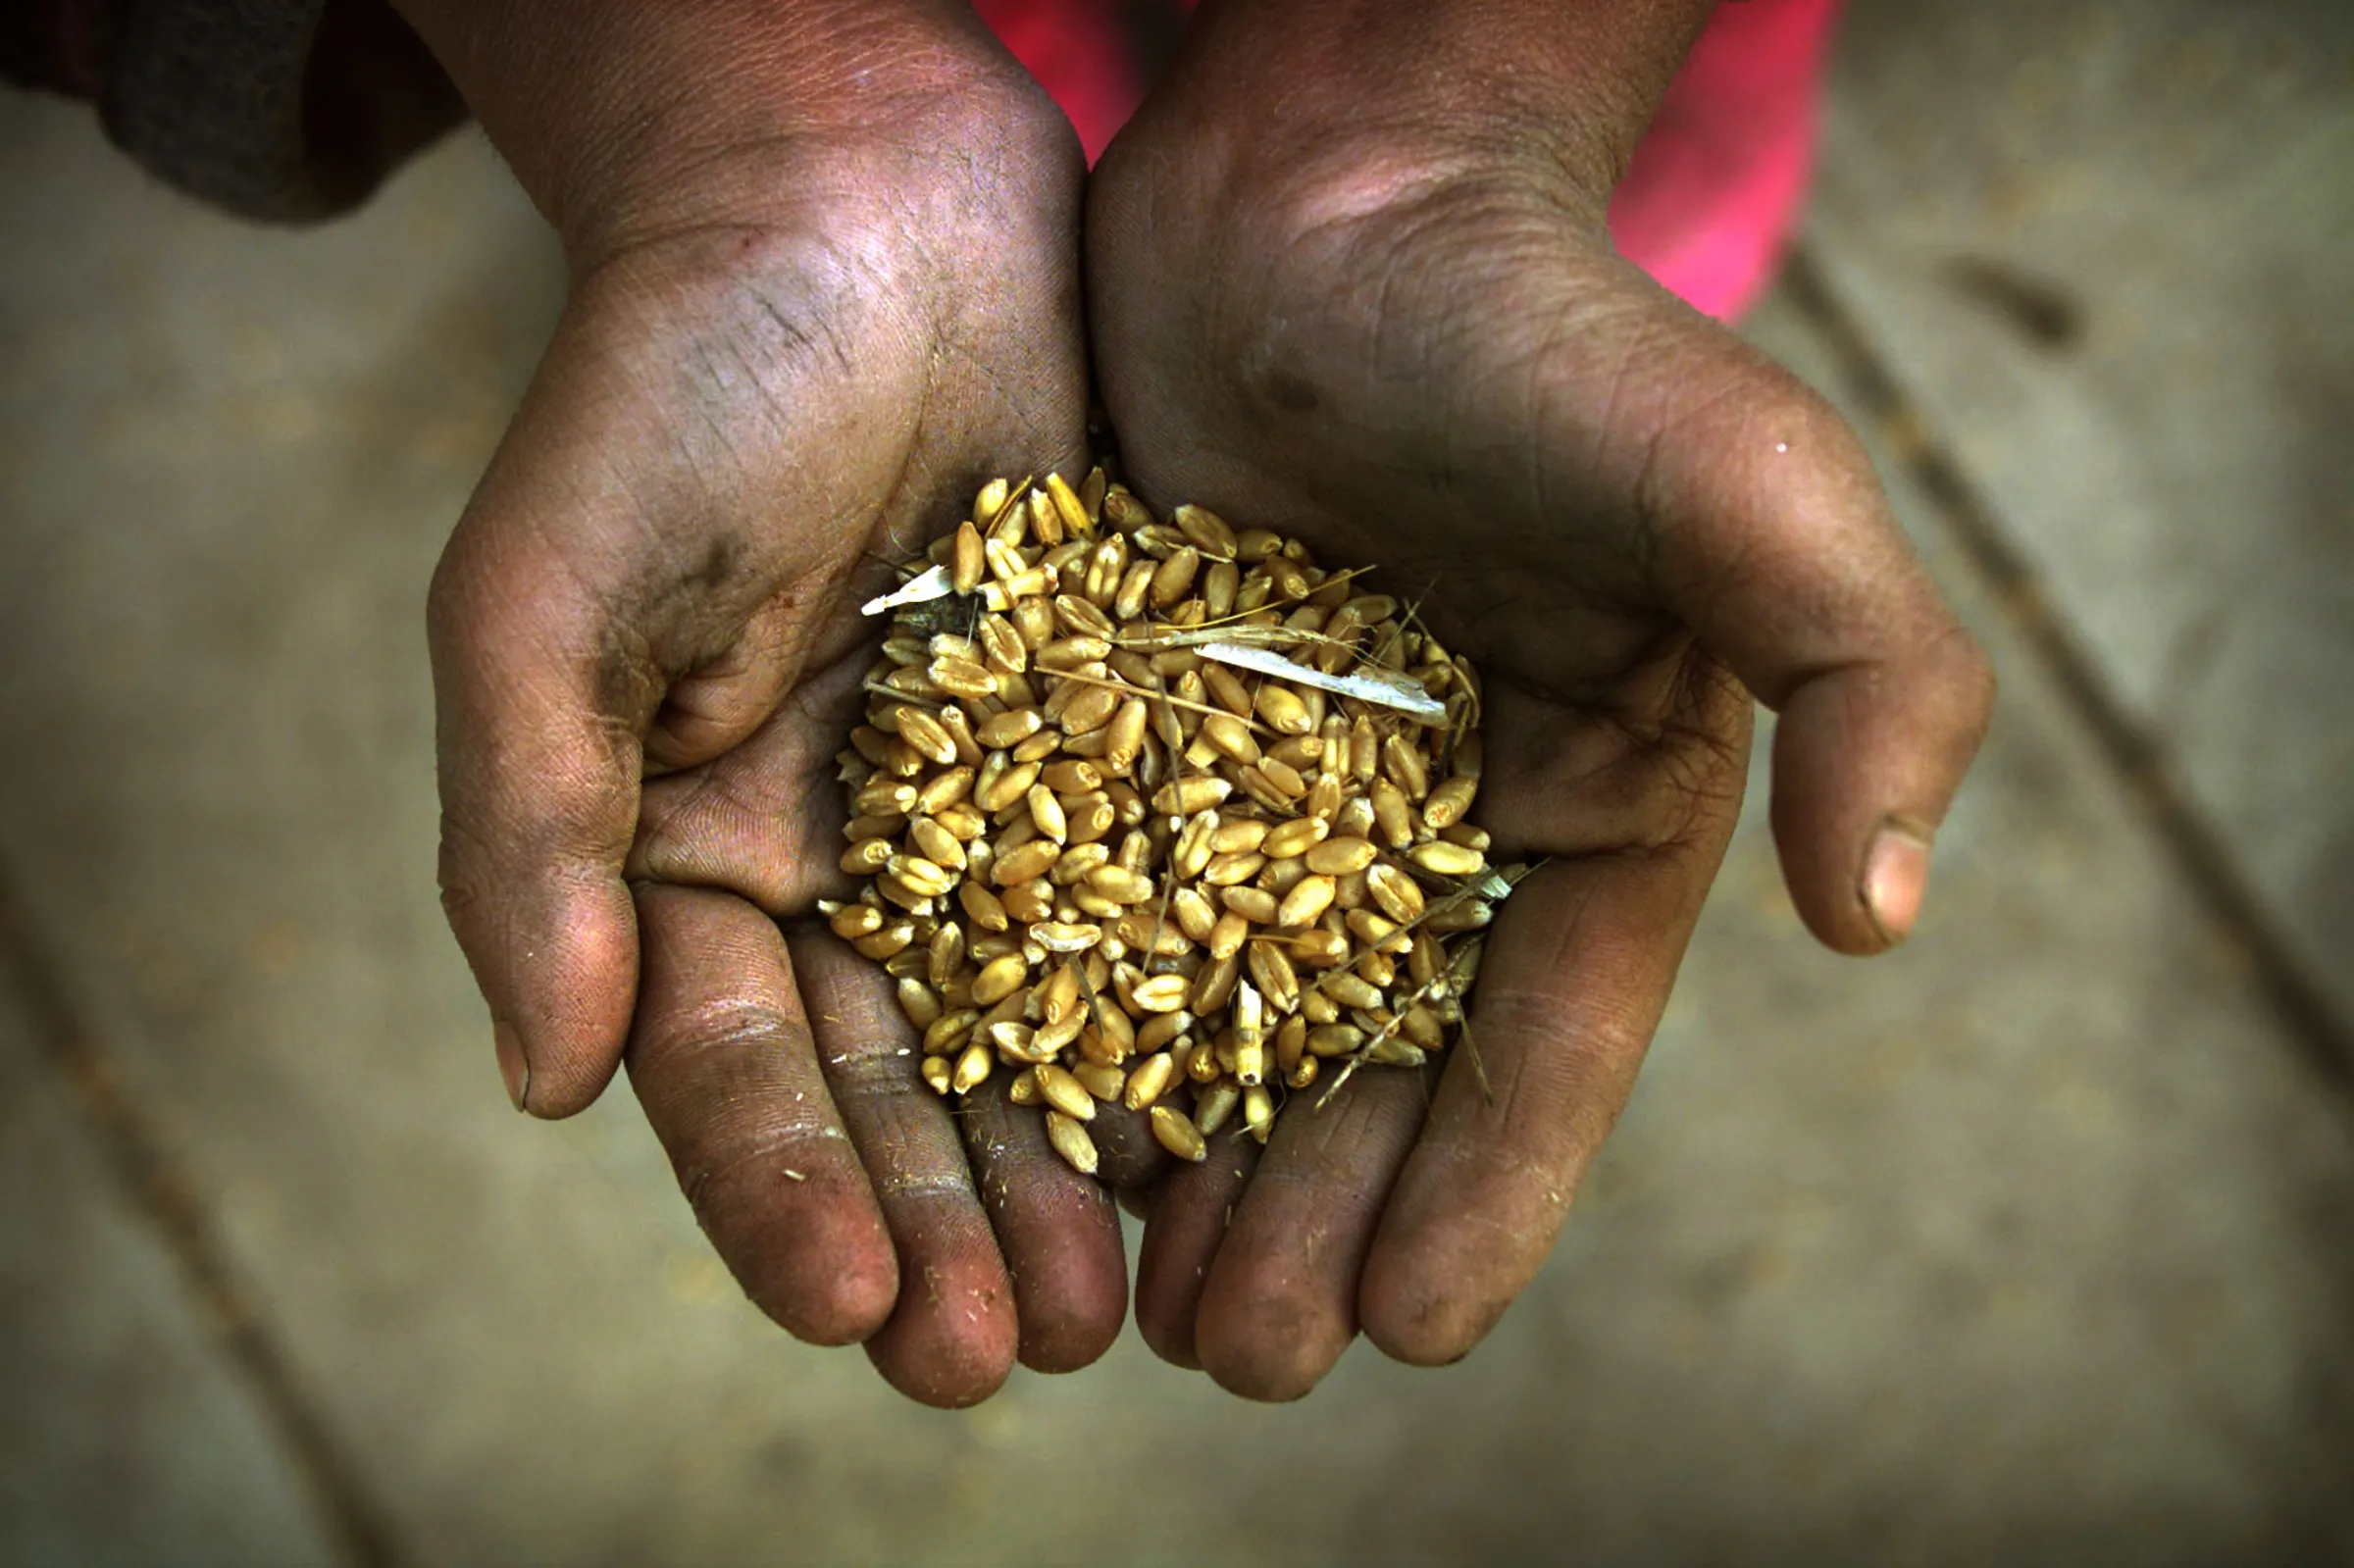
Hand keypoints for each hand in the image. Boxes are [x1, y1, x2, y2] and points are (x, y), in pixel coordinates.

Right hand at [404, 0, 1126, 1403]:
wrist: (859, 198)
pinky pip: (1161, 899)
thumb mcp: (548, 597)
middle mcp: (846, 859)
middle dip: (939, 1226)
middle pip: (893, 1084)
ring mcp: (993, 811)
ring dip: (1063, 1168)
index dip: (781, 1193)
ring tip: (1114, 1302)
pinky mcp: (1124, 740)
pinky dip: (1187, 1015)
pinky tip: (1231, 1125)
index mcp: (688, 854)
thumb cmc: (676, 380)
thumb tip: (546, 1083)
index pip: (732, 1063)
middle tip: (1005, 1355)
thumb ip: (530, 835)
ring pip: (1035, 1028)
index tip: (853, 1309)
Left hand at [1087, 0, 1994, 1397]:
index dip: (1488, 1189)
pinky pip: (1108, 898)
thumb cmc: (1544, 327)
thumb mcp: (1752, 485)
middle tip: (1236, 1355)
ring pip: (1234, 1009)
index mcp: (1593, 795)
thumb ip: (1868, 679)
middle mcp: (1441, 810)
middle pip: (1379, 1056)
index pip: (1548, 1033)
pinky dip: (1077, 1016)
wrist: (1328, 178)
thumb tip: (1882, 914)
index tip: (1415, 1332)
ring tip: (1132, 1298)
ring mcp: (1282, 773)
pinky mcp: (1147, 718)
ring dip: (1195, 1158)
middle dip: (1321, 1215)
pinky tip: (1027, 1124)